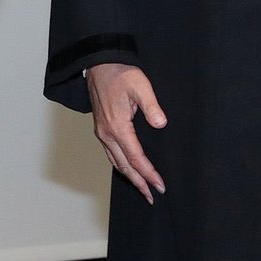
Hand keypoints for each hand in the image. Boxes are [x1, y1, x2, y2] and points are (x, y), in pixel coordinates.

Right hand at [87, 64, 166, 201]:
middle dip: (139, 183)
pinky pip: (111, 154)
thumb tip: (161, 124)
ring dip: (130, 177)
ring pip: (116, 162)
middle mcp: (107, 134)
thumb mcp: (140, 85)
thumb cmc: (120, 73)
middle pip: (125, 166)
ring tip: (142, 188)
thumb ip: (151, 105)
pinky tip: (128, 168)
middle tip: (152, 196)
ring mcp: (102, 132)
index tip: (159, 185)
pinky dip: (121, 165)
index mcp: (118, 127)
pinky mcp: (101, 129)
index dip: (149, 174)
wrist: (99, 64)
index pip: (136, 158)